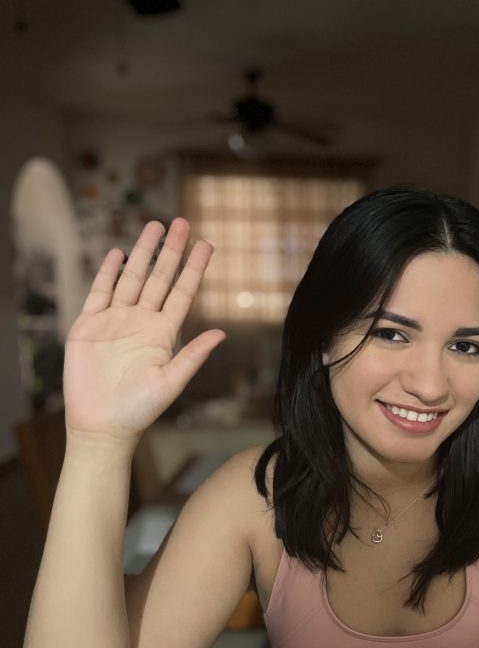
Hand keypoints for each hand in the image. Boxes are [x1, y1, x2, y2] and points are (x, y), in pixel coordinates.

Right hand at [64, 218, 224, 444]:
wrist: (101, 425)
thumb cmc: (139, 410)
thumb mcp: (171, 383)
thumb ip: (193, 356)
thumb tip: (221, 334)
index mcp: (164, 334)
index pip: (183, 293)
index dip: (194, 269)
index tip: (207, 245)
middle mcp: (142, 322)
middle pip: (159, 278)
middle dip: (171, 251)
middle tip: (183, 222)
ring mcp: (115, 321)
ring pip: (131, 278)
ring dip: (143, 253)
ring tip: (155, 226)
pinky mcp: (89, 325)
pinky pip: (100, 292)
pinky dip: (107, 272)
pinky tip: (117, 253)